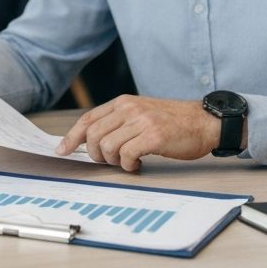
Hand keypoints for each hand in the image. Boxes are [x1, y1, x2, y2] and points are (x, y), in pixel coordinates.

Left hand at [55, 94, 226, 171]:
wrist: (204, 122)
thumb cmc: (172, 122)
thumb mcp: (140, 114)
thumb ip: (119, 122)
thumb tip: (92, 141)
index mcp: (122, 102)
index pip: (87, 119)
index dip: (72, 136)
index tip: (62, 150)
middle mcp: (128, 108)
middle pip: (93, 135)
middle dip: (96, 154)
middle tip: (110, 161)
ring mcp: (141, 121)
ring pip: (107, 146)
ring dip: (114, 161)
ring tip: (127, 161)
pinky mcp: (153, 136)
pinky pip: (126, 154)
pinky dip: (128, 165)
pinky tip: (138, 164)